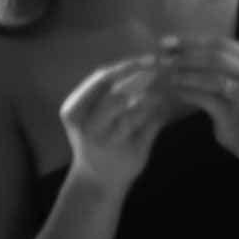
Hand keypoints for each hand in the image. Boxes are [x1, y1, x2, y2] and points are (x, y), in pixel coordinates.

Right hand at [60, 55, 167, 192]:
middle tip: (163, 71)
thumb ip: (111, 90)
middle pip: (118, 95)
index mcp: (74, 110)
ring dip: (154, 98)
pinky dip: (161, 113)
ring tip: (163, 93)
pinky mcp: (132, 151)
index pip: (101, 79)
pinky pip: (153, 124)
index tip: (150, 58)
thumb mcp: (92, 112)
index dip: (128, 66)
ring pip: (137, 110)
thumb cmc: (97, 137)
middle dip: (144, 80)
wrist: (98, 179)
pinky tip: (164, 109)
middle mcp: (88, 126)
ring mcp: (110, 141)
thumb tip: (144, 63)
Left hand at [158, 36, 238, 161]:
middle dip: (185, 56)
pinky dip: (188, 93)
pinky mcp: (235, 114)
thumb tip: (175, 47)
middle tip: (162, 59)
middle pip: (216, 57)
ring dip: (186, 75)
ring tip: (168, 76)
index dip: (190, 41)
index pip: (220, 43)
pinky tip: (176, 92)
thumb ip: (215, 62)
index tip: (166, 43)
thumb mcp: (235, 77)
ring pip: (212, 77)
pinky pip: (206, 99)